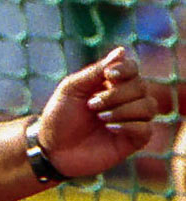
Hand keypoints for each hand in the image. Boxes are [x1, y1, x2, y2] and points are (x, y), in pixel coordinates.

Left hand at [33, 47, 164, 180]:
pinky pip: (146, 129)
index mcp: (112, 84)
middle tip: (92, 104)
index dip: (126, 69)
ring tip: (100, 117)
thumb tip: (122, 51)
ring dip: (124, 109)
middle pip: (141, 87)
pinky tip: (110, 128)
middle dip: (117, 94)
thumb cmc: (59, 117)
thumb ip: (96, 71)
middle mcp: (126, 100)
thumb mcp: (72, 89)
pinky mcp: (131, 142)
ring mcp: (130, 121)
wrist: (51, 150)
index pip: (133, 69)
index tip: (108, 75)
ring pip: (149, 106)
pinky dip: (130, 126)